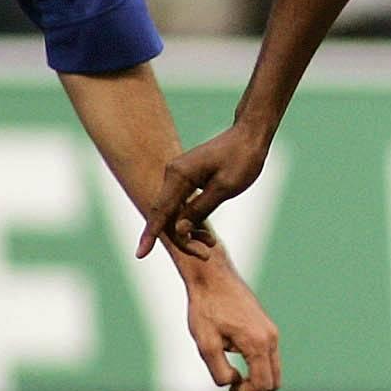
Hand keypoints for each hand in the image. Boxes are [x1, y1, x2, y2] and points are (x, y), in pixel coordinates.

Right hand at [138, 123, 270, 258]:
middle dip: (182, 238)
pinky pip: (183, 205)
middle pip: (167, 215)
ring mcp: (179, 176)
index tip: (140, 255)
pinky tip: (206, 235)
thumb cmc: (241, 159)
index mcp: (179, 174)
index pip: (161, 211)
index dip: (150, 235)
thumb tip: (179, 229)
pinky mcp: (187, 179)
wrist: (250, 135)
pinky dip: (193, 220)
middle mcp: (173, 174)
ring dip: (189, 231)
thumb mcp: (224, 187)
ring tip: (211, 244)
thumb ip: (200, 209)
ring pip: (175, 212)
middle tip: (207, 254)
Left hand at [183, 253, 281, 390]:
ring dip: (257, 382)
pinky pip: (270, 357)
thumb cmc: (206, 307)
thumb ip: (219, 370)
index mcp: (257, 343)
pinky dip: (258, 369)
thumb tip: (234, 383)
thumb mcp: (206, 343)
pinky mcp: (267, 327)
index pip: (263, 384)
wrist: (212, 276)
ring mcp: (272, 331)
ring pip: (274, 370)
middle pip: (274, 381)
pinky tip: (239, 368)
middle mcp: (271, 337)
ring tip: (235, 384)